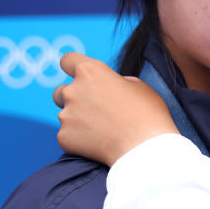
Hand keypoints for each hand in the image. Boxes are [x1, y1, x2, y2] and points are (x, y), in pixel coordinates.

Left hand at [53, 52, 178, 166]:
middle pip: (61, 91)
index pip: (68, 60)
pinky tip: (101, 143)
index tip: (78, 75)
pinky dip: (80, 139)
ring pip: (66, 115)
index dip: (72, 67)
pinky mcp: (64, 137)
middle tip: (96, 110)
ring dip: (79, 120)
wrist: (144, 148)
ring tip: (103, 131)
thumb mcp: (138, 86)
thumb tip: (107, 87)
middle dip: (74, 99)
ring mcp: (65, 115)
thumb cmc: (148, 113)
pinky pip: (69, 135)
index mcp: (91, 71)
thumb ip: (116, 81)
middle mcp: (73, 90)